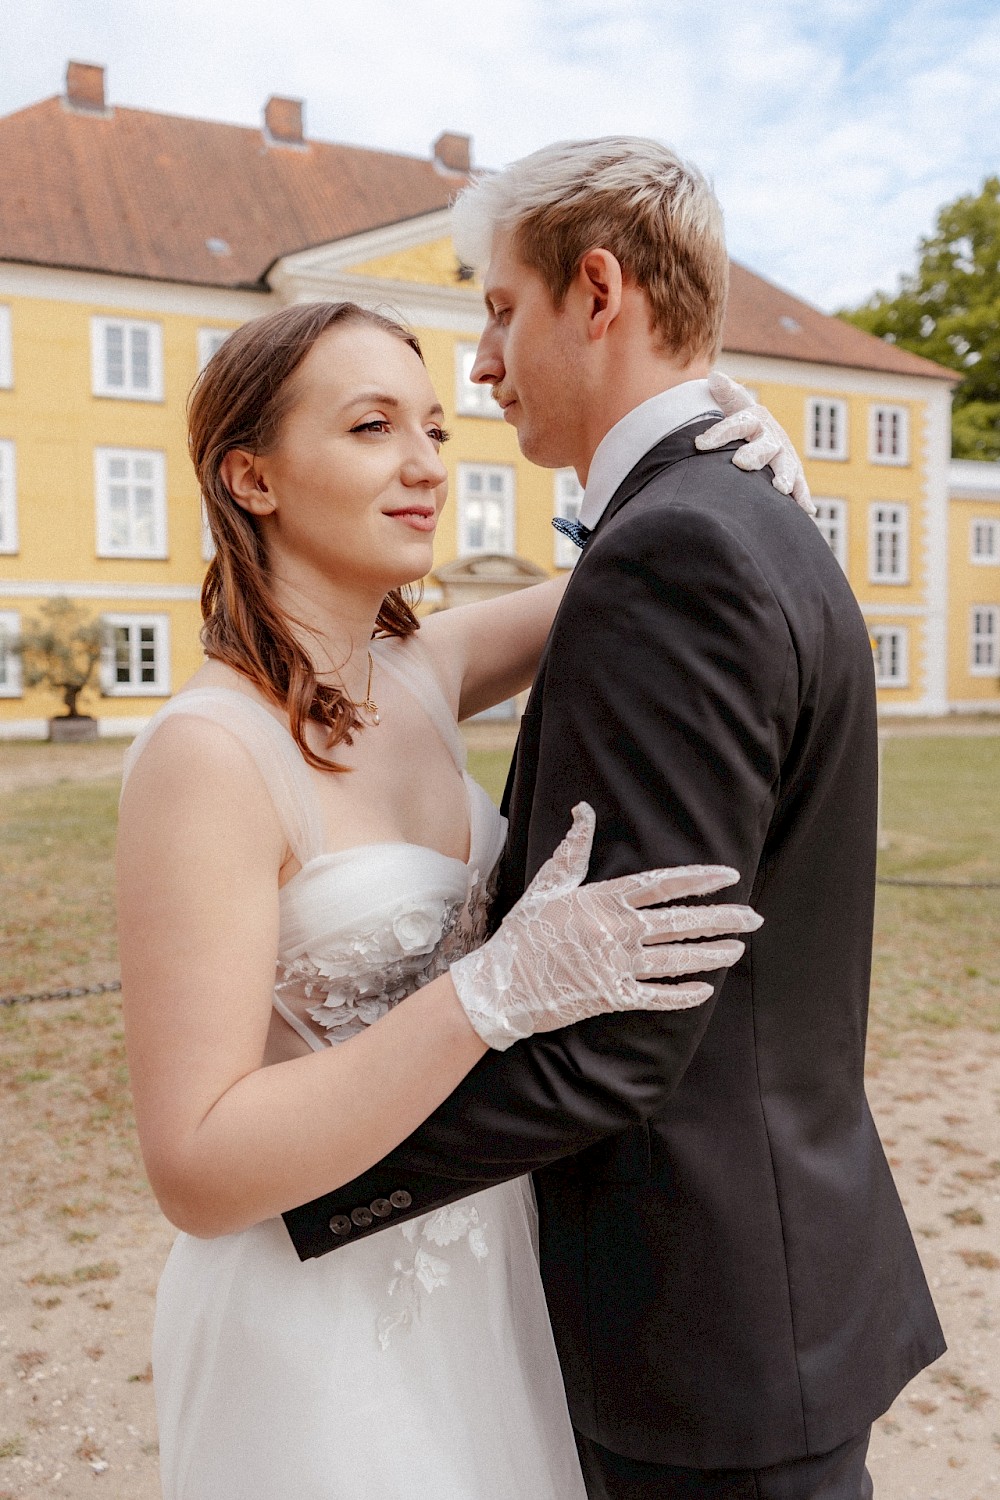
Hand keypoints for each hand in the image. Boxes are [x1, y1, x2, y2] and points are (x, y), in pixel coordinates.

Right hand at [450, 803, 761, 1050]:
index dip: (700, 879)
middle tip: (754, 917)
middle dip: (722, 919)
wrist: (500, 985)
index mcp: (603, 900)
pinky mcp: (611, 997)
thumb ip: (573, 849)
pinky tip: (705, 990)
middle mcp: (617, 931)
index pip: (663, 884)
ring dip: (711, 954)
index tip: (730, 876)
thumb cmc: (524, 932)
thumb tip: (583, 810)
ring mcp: (617, 966)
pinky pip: (656, 996)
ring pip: (676, 959)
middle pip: (681, 922)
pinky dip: (681, 995)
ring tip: (738, 948)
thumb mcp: (547, 885)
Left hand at [696, 372, 814, 514]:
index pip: (736, 422)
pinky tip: (808, 510)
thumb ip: (726, 394)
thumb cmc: (742, 419)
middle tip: (740, 463)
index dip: (719, 432)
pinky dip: (803, 496)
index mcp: (754, 418)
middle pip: (764, 446)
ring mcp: (785, 455)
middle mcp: (772, 436)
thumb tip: (714, 377)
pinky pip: (800, 485)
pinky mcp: (793, 473)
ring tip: (780, 488)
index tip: (698, 443)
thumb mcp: (734, 404)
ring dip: (784, 476)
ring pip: (785, 466)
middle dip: (754, 454)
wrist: (763, 431)